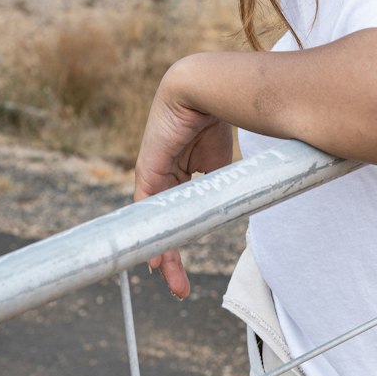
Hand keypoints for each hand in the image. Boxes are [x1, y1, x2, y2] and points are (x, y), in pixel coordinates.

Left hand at [133, 62, 232, 299]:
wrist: (201, 89)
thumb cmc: (216, 114)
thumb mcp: (219, 158)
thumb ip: (218, 182)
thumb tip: (230, 205)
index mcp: (180, 168)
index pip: (178, 210)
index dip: (180, 236)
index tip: (182, 265)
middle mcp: (162, 174)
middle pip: (165, 223)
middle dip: (172, 255)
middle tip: (179, 286)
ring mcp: (152, 173)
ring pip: (156, 222)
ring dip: (163, 253)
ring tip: (170, 279)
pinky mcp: (147, 171)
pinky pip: (146, 209)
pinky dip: (151, 234)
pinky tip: (156, 257)